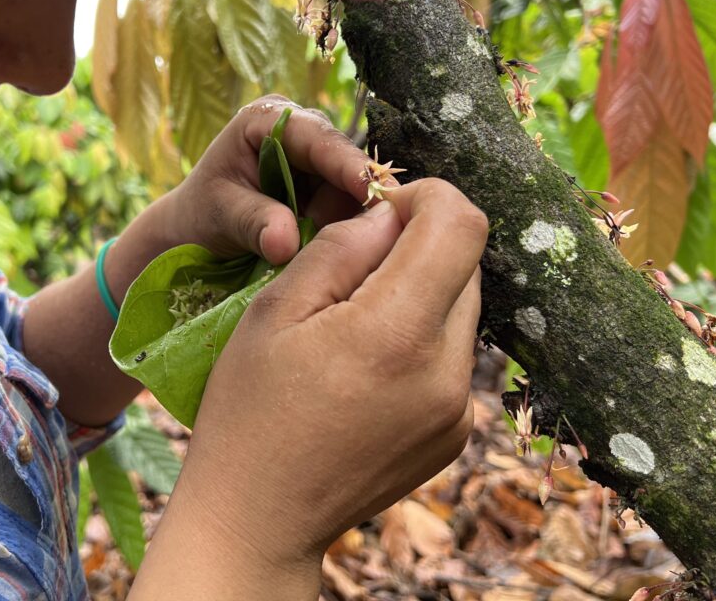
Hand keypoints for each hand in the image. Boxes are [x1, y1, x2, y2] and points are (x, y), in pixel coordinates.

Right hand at [134, 178, 486, 596]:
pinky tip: (369, 366)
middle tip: (354, 268)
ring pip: (462, 308)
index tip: (378, 210)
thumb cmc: (249, 408)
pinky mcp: (457, 432)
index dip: (423, 197)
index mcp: (395, 333)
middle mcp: (446, 371)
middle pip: (466, 264)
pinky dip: (421, 338)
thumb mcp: (275, 310)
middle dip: (418, 245)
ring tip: (356, 322)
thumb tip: (389, 210)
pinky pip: (454, 355)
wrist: (259, 518)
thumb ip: (341, 249)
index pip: (460, 224)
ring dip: (420, 292)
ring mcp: (458, 409)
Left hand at [155, 94, 378, 264]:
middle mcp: (299, 128)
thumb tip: (286, 243)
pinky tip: (330, 247)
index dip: (347, 165)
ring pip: (350, 187)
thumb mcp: (221, 215)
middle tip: (339, 241)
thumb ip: (254, 222)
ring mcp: (314, 157)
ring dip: (342, 220)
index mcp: (266, 118)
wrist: (195, 229)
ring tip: (316, 246)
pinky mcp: (325, 184)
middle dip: (348, 201)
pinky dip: (340, 228)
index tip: (372, 193)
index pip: (318, 138)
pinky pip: (346, 205)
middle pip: (344, 161)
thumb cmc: (201, 213)